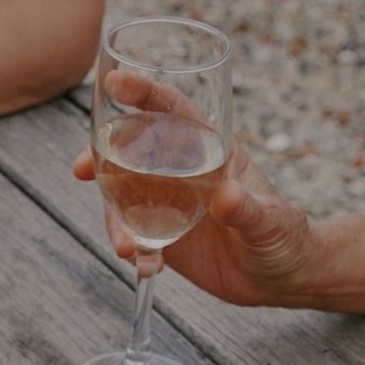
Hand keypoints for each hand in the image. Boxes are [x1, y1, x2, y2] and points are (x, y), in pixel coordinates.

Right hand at [73, 68, 315, 307]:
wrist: (280, 279)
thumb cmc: (285, 238)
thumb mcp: (271, 222)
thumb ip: (247, 209)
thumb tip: (225, 195)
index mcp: (212, 151)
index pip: (175, 112)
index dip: (145, 94)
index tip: (115, 85)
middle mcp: (184, 172)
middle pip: (133, 150)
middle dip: (102, 154)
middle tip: (80, 168)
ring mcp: (170, 205)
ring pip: (125, 198)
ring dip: (115, 218)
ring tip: (126, 247)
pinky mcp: (164, 238)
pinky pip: (136, 237)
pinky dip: (134, 250)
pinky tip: (145, 266)